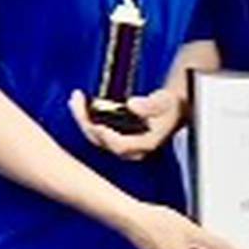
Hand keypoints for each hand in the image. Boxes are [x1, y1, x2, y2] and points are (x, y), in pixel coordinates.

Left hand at [69, 86, 184, 160]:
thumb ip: (151, 105)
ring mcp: (122, 144)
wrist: (173, 108)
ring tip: (75, 99)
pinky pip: (95, 130)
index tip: (96, 123)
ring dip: (82, 117)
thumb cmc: (170, 106)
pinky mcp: (115, 137)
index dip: (106, 135)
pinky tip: (79, 102)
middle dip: (85, 121)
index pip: (120, 145)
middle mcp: (131, 149)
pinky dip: (86, 116)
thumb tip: (133, 105)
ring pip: (95, 136)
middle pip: (101, 141)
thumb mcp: (166, 102)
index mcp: (145, 144)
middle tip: (77, 101)